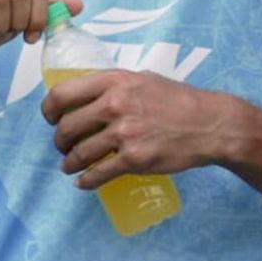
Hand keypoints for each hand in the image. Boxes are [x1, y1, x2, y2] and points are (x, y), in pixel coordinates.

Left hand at [43, 71, 231, 186]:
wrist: (212, 124)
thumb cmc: (178, 100)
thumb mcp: (141, 78)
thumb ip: (112, 85)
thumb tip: (84, 93)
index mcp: (112, 82)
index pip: (61, 95)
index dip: (49, 110)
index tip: (50, 118)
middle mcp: (113, 105)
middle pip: (66, 126)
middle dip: (59, 139)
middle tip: (62, 145)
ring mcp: (124, 133)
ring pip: (79, 152)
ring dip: (69, 162)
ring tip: (68, 165)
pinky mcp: (135, 159)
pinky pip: (100, 173)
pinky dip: (87, 180)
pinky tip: (83, 182)